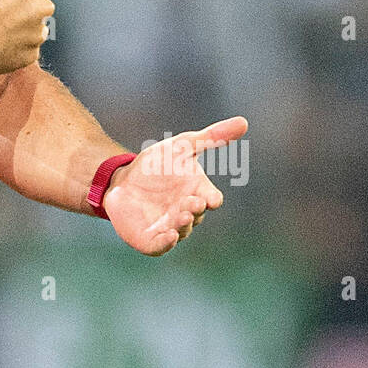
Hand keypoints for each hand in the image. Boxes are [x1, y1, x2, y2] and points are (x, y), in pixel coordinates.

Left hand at [101, 116, 247, 255]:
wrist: (122, 180)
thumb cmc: (157, 164)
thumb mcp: (182, 146)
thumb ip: (210, 137)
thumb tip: (244, 121)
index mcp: (198, 192)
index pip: (211, 198)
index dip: (212, 199)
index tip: (211, 198)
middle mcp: (187, 212)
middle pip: (196, 215)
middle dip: (194, 210)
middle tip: (191, 203)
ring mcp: (170, 227)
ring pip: (181, 230)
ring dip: (182, 225)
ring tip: (180, 216)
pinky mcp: (151, 239)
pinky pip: (161, 246)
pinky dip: (166, 243)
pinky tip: (168, 236)